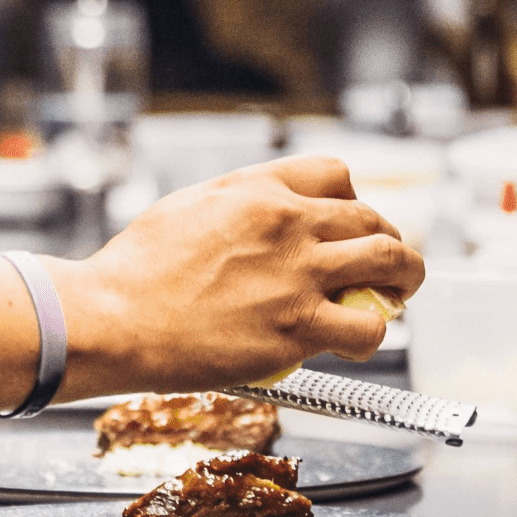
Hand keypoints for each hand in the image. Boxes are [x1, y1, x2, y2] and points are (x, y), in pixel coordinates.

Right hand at [65, 155, 422, 392]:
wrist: (112, 317)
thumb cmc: (134, 271)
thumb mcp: (186, 207)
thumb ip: (236, 206)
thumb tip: (261, 219)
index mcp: (257, 189)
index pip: (336, 175)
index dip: (352, 201)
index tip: (348, 224)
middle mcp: (287, 223)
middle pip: (373, 219)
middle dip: (387, 243)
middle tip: (381, 268)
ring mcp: (298, 275)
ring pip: (391, 262)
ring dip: (404, 280)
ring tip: (395, 297)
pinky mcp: (298, 328)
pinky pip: (369, 326)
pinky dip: (372, 333)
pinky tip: (353, 341)